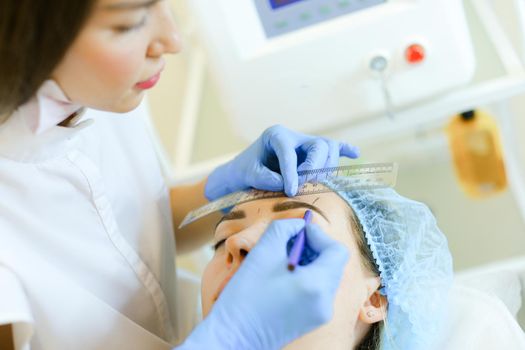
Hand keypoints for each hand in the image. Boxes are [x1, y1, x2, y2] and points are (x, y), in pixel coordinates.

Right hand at [177, 219, 348, 349]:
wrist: (232, 336)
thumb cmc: (245, 295)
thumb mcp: (264, 251)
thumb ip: (285, 228)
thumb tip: (299, 226)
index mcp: (318, 285)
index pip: (337, 251)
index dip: (319, 236)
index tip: (298, 233)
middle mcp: (325, 302)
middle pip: (333, 263)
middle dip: (314, 248)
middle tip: (289, 243)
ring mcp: (320, 315)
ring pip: (325, 276)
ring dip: (309, 262)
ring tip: (282, 261)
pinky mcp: (310, 321)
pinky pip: (317, 291)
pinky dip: (305, 278)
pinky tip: (281, 278)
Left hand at [205, 125, 359, 199]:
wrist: (243, 173)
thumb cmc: (244, 172)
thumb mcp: (249, 175)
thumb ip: (266, 178)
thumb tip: (288, 184)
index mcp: (276, 135)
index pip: (289, 151)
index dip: (292, 172)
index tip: (291, 191)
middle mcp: (294, 137)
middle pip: (318, 145)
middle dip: (315, 167)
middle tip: (304, 184)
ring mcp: (305, 144)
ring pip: (328, 149)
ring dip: (326, 167)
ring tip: (313, 182)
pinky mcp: (311, 154)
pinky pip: (334, 148)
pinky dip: (345, 150)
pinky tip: (355, 153)